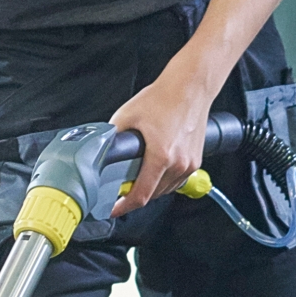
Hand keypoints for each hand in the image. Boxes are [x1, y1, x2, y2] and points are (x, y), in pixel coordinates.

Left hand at [109, 69, 209, 217]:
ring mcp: (189, 164)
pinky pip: (176, 182)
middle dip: (133, 196)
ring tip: (135, 180)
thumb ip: (112, 138)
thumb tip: (99, 153)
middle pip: (152, 195)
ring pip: (165, 190)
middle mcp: (178, 164)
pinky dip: (163, 182)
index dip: (123, 207)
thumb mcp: (127, 116)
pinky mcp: (195, 161)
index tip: (112, 209)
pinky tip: (153, 173)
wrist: (190, 87)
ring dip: (149, 190)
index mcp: (161, 156)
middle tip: (118, 191)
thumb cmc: (163, 98)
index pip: (141, 195)